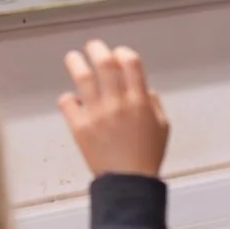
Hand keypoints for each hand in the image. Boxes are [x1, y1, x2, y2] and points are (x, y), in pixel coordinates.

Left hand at [59, 41, 170, 177]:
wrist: (128, 182)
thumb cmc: (147, 156)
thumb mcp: (162, 126)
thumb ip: (152, 102)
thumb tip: (142, 87)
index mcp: (139, 101)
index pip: (131, 63)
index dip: (124, 53)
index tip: (119, 54)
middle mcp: (118, 103)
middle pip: (104, 64)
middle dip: (97, 49)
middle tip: (93, 46)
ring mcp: (97, 114)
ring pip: (83, 77)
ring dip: (76, 63)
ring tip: (73, 58)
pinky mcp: (80, 127)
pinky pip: (67, 102)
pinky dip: (68, 98)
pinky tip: (72, 100)